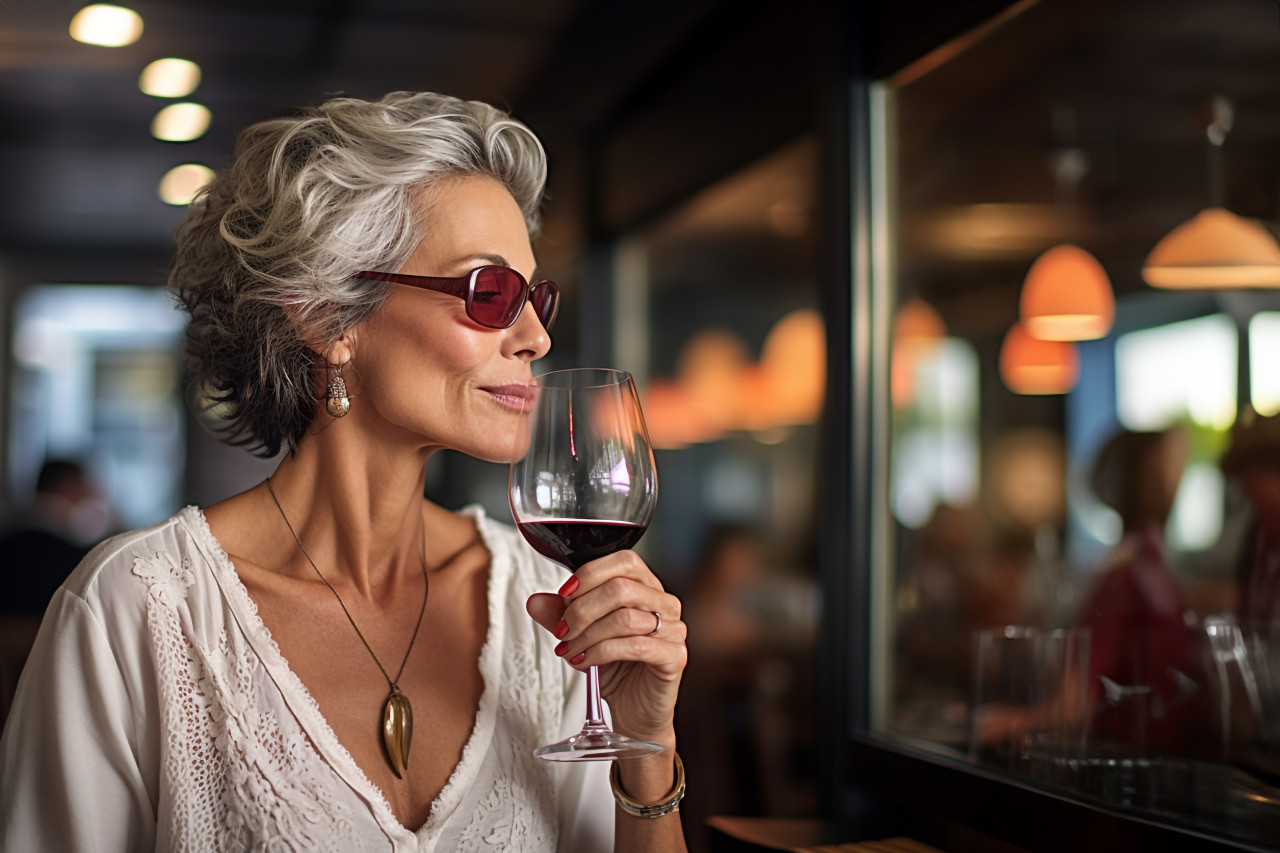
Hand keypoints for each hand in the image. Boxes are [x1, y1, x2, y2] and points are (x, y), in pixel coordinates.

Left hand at [527, 549, 686, 741]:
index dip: (590, 574)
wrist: (634, 712)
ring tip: (570, 650)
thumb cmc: (616, 669)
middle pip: (621, 587)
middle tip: (563, 630)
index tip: (564, 595)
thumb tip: (536, 602)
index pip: (625, 561)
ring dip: (587, 635)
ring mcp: (674, 629)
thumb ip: (561, 616)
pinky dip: (601, 654)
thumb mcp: (582, 636)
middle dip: (581, 610)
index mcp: (646, 588)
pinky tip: (586, 663)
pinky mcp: (675, 656)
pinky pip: (635, 646)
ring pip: (625, 617)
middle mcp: (664, 603)